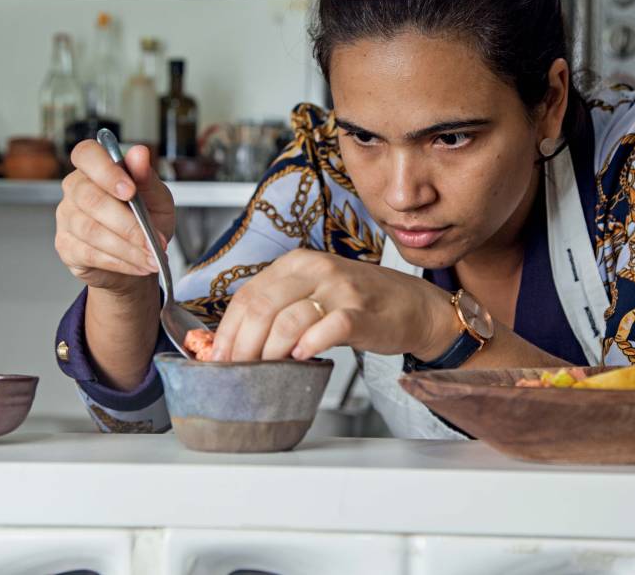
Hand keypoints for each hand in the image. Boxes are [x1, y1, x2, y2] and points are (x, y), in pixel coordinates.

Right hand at [55, 141, 174, 294]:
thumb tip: (140, 153)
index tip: (130, 191)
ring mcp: (66, 218)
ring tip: (151, 257)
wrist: (139, 256)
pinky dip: (120, 262)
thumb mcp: (157, 198)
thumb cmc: (146, 220)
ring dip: (128, 248)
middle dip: (128, 224)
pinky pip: (90, 254)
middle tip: (153, 241)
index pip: (86, 155)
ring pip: (91, 231)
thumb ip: (147, 178)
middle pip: (90, 199)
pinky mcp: (66, 246)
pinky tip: (138, 265)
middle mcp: (75, 189)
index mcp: (96, 168)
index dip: (105, 171)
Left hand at [211, 249, 460, 361]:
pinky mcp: (362, 313)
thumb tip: (237, 343)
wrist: (415, 306)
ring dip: (270, 352)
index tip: (219, 357)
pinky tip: (302, 357)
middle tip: (237, 371)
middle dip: (242, 346)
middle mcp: (317, 269)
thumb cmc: (362, 303)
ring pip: (288, 320)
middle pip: (261, 308)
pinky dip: (309, 345)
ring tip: (268, 369)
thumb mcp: (315, 292)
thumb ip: (280, 308)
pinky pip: (329, 328)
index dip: (228, 330)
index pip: (248, 295)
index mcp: (298, 263)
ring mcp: (341, 289)